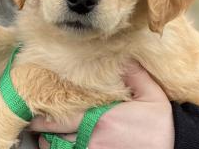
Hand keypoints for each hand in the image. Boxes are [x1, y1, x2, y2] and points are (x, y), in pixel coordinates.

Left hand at [29, 61, 173, 148]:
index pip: (61, 119)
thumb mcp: (152, 97)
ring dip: (51, 146)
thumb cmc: (163, 127)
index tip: (35, 113)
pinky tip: (62, 148)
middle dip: (43, 132)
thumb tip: (123, 58)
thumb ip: (135, 76)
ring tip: (47, 139)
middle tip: (37, 125)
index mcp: (102, 121)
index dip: (43, 118)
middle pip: (55, 139)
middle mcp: (93, 141)